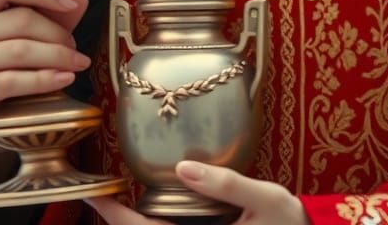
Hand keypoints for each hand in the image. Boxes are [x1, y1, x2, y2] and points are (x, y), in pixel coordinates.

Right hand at [0, 0, 90, 135]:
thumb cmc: (4, 67)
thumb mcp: (24, 35)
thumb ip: (50, 15)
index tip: (69, 3)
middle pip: (18, 19)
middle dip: (56, 31)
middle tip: (74, 45)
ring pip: (18, 50)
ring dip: (57, 55)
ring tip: (77, 62)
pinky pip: (11, 81)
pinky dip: (44, 78)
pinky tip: (65, 77)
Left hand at [88, 162, 307, 224]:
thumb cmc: (292, 224)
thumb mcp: (266, 199)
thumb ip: (227, 184)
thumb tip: (184, 168)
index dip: (117, 218)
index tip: (94, 196)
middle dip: (119, 222)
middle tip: (96, 194)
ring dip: (134, 224)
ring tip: (113, 199)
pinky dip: (154, 224)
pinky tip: (148, 208)